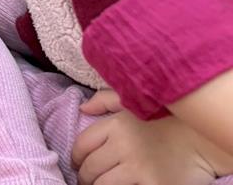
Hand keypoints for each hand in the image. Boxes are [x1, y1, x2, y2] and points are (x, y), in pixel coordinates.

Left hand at [73, 90, 220, 184]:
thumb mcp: (134, 104)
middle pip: (90, 167)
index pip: (82, 144)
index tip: (77, 164)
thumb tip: (83, 108)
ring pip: (102, 184)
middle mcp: (123, 145)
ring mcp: (138, 166)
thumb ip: (105, 100)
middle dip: (84, 176)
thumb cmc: (165, 121)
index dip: (75, 157)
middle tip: (85, 180)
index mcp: (116, 124)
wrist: (201, 141)